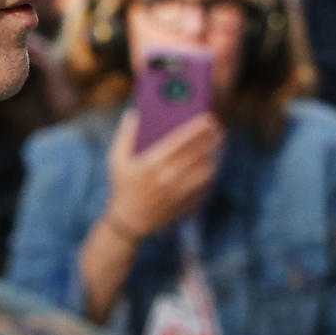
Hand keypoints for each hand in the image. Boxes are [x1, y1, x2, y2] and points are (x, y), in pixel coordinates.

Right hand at [103, 111, 224, 239]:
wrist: (131, 220)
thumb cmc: (124, 185)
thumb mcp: (117, 159)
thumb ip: (126, 135)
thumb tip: (134, 113)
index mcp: (152, 164)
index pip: (180, 142)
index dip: (196, 128)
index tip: (208, 118)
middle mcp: (168, 178)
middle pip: (198, 154)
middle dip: (211, 138)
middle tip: (218, 127)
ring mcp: (179, 192)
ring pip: (206, 170)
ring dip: (214, 155)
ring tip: (218, 144)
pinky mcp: (187, 203)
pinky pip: (206, 186)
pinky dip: (211, 173)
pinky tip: (213, 162)